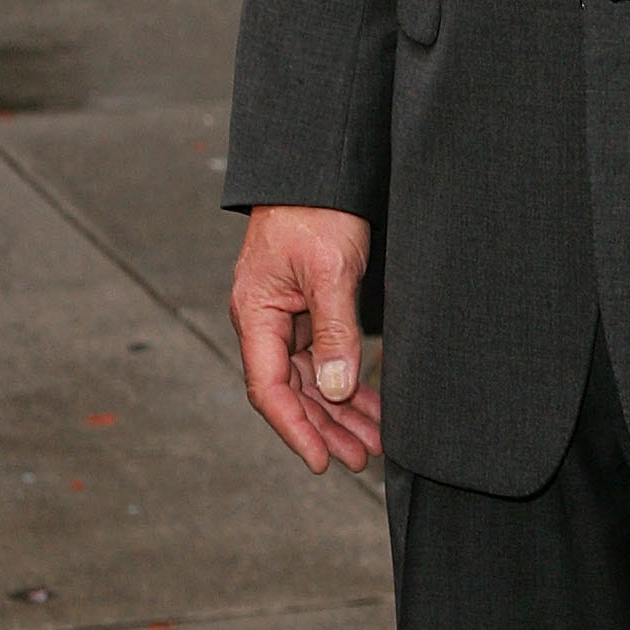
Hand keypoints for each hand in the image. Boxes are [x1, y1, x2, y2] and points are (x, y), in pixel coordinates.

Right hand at [230, 205, 381, 472]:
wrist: (319, 168)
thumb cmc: (316, 210)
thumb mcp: (329, 271)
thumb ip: (333, 331)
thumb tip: (334, 388)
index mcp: (256, 316)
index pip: (270, 390)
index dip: (297, 430)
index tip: (323, 460)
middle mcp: (265, 322)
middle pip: (292, 391)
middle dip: (327, 427)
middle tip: (362, 458)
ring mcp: (285, 317)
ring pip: (310, 378)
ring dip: (339, 409)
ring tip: (374, 439)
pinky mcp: (307, 308)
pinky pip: (322, 356)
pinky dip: (345, 379)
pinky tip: (369, 401)